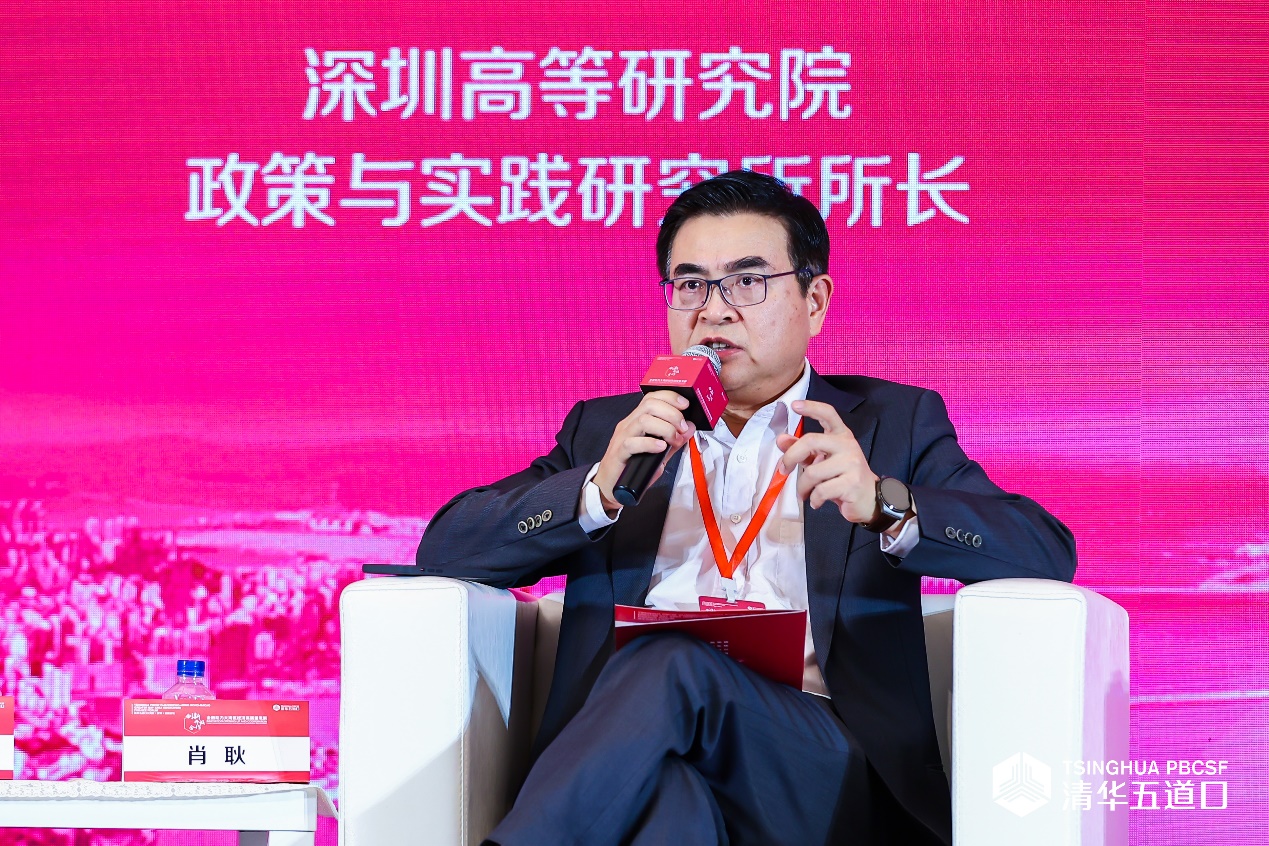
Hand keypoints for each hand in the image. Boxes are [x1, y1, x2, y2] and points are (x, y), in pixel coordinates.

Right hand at [594, 391, 696, 511]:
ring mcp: (622, 437)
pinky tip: (661, 448)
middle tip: (682, 428)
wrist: (612, 486)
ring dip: (665, 429)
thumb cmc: (634, 467)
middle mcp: (629, 424)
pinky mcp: (619, 453)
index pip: (651, 398)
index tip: (685, 405)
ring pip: (644, 421)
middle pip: (650, 405)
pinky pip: (633, 443)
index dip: (670, 397)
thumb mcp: (660, 452)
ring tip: (674, 440)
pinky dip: (651, 443)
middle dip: (672, 413)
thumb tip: (690, 426)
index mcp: (637, 420)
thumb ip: (675, 440)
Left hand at [777, 400, 878, 522]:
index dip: (811, 407)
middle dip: (790, 457)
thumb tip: (781, 440)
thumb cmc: (843, 477)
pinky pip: (821, 490)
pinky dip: (814, 499)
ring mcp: (852, 464)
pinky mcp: (852, 483)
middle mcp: (847, 445)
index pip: (828, 414)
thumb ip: (802, 450)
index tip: (794, 405)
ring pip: (813, 472)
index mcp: (841, 436)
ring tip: (805, 494)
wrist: (870, 499)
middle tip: (784, 469)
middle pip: (811, 441)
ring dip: (802, 487)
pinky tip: (816, 501)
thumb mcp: (822, 460)